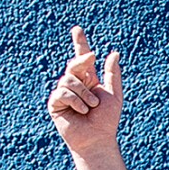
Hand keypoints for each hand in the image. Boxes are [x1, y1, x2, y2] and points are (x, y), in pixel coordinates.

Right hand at [47, 25, 121, 154]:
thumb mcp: (114, 95)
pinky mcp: (55, 103)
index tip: (77, 29)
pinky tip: (82, 112)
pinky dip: (76, 101)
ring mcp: (63, 93)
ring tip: (91, 107)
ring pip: (69, 79)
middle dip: (83, 61)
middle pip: (75, 64)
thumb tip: (114, 53)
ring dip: (84, 93)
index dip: (80, 44)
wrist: (97, 139)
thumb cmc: (106, 121)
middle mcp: (75, 84)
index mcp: (88, 81)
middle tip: (92, 63)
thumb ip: (112, 74)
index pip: (83, 59)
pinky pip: (63, 92)